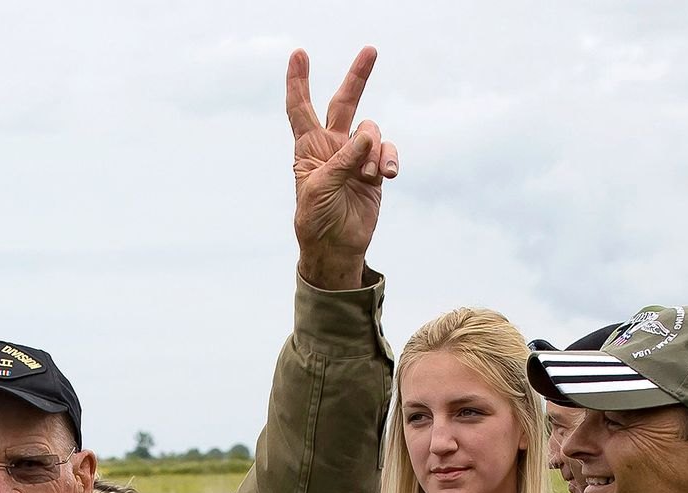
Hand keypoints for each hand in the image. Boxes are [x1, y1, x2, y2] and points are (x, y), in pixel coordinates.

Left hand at [286, 47, 397, 289]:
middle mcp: (332, 146)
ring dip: (373, 149)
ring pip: (372, 132)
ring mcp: (356, 156)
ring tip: (368, 175)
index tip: (299, 53)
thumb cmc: (316, 218)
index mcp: (308, 147)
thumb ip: (343, 159)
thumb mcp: (320, 187)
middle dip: (357, 77)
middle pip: (344, 103)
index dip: (299, 81)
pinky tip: (386, 174)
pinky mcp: (375, 169)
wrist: (336, 246)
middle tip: (371, 50)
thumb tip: (369, 136)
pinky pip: (387, 152)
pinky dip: (388, 159)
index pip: (300, 108)